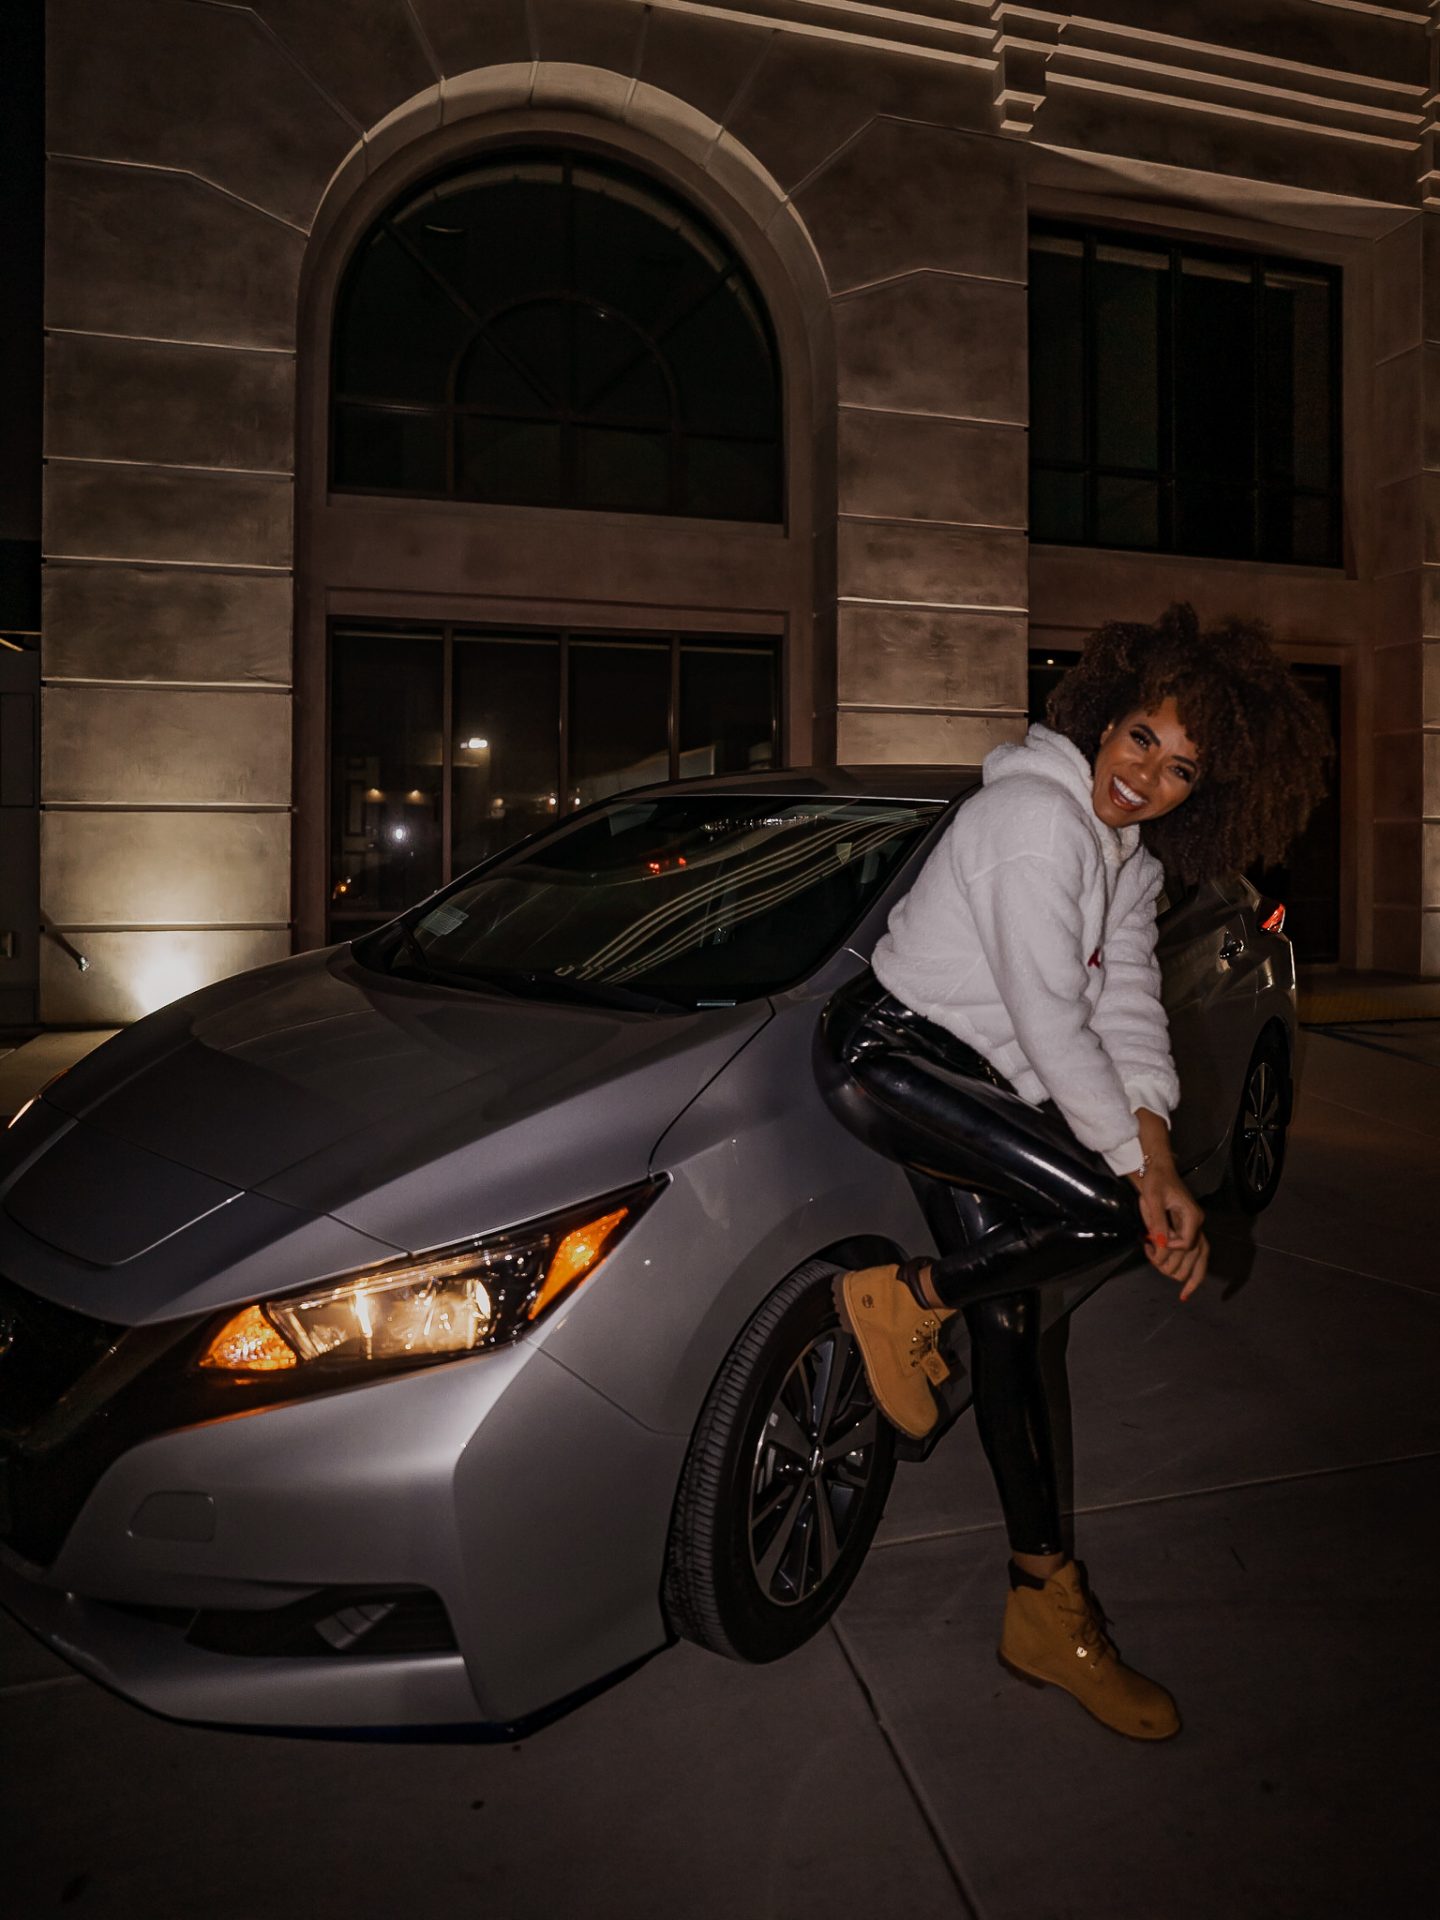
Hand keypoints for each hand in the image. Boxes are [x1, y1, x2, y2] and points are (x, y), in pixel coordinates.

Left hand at [1129, 1156, 1208, 1299]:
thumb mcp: (1153, 1199)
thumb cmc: (1155, 1180)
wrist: (1156, 1170)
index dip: (1168, 1248)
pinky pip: (1195, 1258)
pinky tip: (1182, 1288)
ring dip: (1176, 1269)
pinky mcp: (1188, 1232)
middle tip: (1149, 1254)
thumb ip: (1158, 1223)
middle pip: (1193, 1258)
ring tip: (1155, 1261)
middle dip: (1170, 1263)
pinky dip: (1188, 1272)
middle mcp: (1198, 1225)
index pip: (1186, 1245)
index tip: (1153, 1240)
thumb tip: (1159, 1245)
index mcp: (1193, 1216)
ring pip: (1197, 1263)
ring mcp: (1195, 1230)